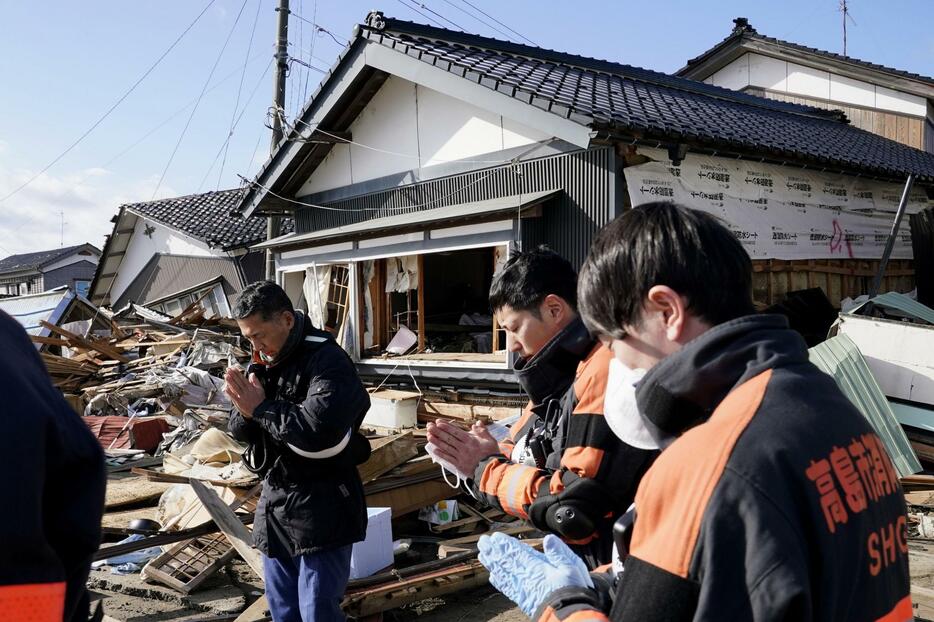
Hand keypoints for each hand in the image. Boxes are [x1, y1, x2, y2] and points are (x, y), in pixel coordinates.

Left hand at [224, 368, 265, 418]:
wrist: (260, 410)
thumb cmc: (260, 400)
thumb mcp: (260, 389)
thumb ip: (256, 381)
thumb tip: (252, 374)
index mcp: (250, 387)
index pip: (242, 378)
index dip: (237, 373)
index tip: (233, 369)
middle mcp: (245, 391)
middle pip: (238, 381)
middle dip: (232, 375)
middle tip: (228, 370)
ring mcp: (242, 396)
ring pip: (235, 387)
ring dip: (230, 381)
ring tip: (226, 376)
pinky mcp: (239, 402)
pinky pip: (233, 396)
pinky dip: (229, 392)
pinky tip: (226, 388)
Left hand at [425, 420, 499, 476]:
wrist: (491, 471)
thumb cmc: (491, 456)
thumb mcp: (490, 440)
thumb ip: (482, 431)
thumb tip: (477, 424)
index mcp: (471, 441)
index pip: (455, 431)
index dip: (446, 426)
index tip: (438, 422)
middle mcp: (464, 448)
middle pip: (448, 438)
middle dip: (438, 431)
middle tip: (429, 426)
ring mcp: (460, 457)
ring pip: (446, 447)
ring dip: (436, 441)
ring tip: (429, 436)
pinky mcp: (459, 465)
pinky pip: (448, 458)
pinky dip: (441, 454)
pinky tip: (434, 450)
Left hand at [478, 533, 593, 616]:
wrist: (567, 617)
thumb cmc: (572, 592)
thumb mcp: (572, 568)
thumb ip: (559, 553)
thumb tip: (549, 539)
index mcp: (537, 568)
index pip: (516, 552)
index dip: (505, 544)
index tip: (495, 537)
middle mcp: (525, 578)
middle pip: (505, 561)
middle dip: (493, 551)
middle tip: (483, 542)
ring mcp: (522, 589)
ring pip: (502, 573)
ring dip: (491, 563)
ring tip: (482, 555)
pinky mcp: (522, 600)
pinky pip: (506, 588)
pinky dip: (498, 581)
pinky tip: (492, 577)